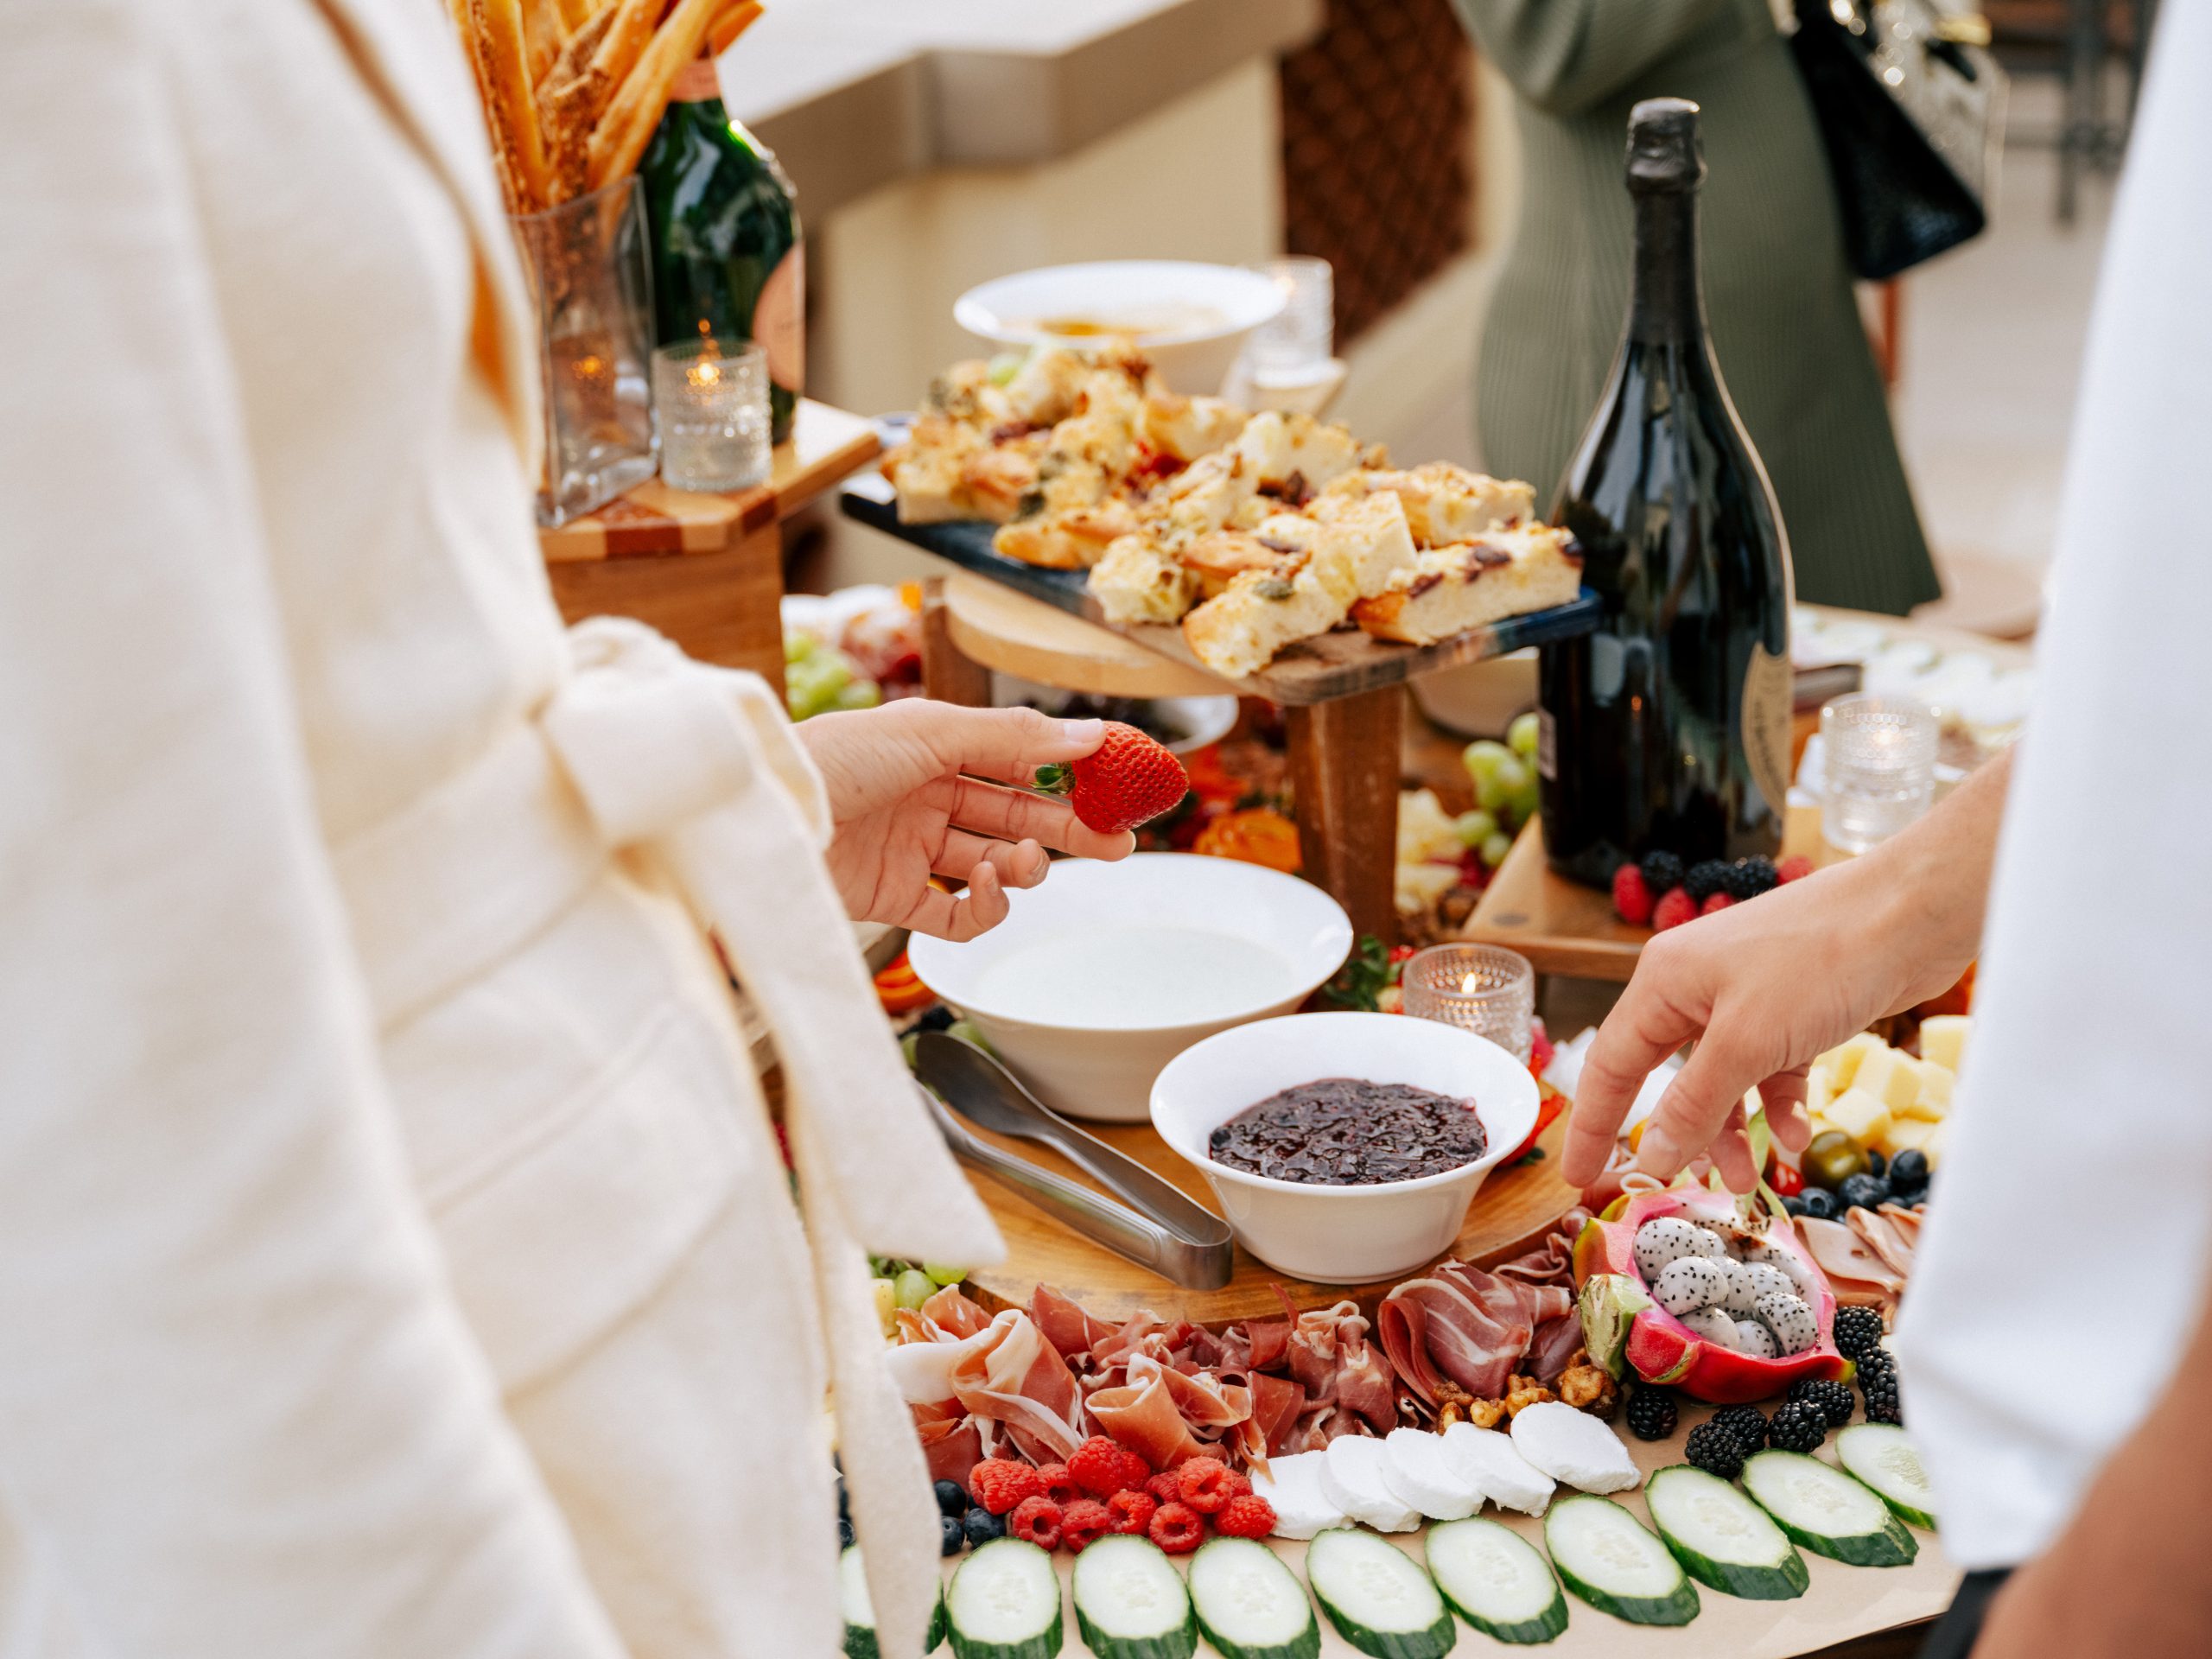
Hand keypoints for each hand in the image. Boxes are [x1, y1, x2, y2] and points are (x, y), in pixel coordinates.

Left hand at [795, 699, 1134, 939]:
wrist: (763, 818)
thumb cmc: (832, 759)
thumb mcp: (929, 732)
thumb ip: (1013, 737)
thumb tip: (1091, 736)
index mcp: (933, 746)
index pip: (1016, 759)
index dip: (1067, 772)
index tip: (1117, 785)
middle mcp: (923, 795)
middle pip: (1015, 813)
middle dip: (1068, 828)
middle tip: (1118, 843)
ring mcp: (908, 848)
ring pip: (992, 863)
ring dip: (1022, 865)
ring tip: (1022, 860)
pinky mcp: (890, 898)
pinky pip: (954, 914)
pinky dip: (982, 907)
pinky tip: (985, 887)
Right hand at [1561, 750, 2012, 1191]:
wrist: (1913, 913)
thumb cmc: (1820, 960)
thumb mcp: (1747, 1043)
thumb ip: (1694, 1104)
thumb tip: (1650, 1155)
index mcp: (1663, 982)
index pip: (1609, 1065)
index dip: (1592, 1124)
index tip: (1577, 1175)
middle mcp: (1696, 986)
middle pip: (1668, 1076)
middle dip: (1679, 1134)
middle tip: (1681, 1188)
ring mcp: (1747, 995)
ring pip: (1722, 1079)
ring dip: (1733, 1130)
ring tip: (1750, 1181)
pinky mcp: (1795, 1007)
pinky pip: (1770, 1068)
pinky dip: (1779, 1104)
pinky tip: (1799, 1133)